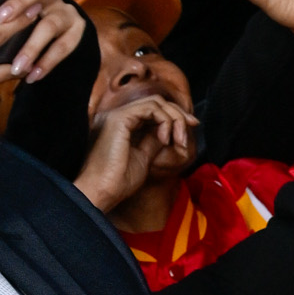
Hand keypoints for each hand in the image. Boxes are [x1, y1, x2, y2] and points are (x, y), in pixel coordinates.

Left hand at [0, 0, 84, 86]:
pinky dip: (47, 64)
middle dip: (22, 21)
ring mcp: (68, 15)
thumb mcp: (5, 3)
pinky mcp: (78, 34)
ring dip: (33, 49)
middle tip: (4, 39)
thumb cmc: (20, 17)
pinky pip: (64, 49)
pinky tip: (32, 76)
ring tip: (16, 69)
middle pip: (43, 4)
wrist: (57, 31)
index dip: (17, 1)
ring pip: (51, 29)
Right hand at [75, 90, 196, 212]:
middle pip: (156, 102)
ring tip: (178, 141)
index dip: (174, 116)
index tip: (189, 129)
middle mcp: (115, 116)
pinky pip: (151, 107)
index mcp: (119, 125)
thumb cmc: (117, 182)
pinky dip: (165, 121)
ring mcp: (116, 115)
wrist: (101, 193)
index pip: (151, 110)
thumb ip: (154, 140)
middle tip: (192, 127)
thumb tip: (169, 131)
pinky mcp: (119, 118)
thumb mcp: (143, 157)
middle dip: (178, 114)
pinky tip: (165, 140)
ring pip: (156, 102)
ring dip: (175, 120)